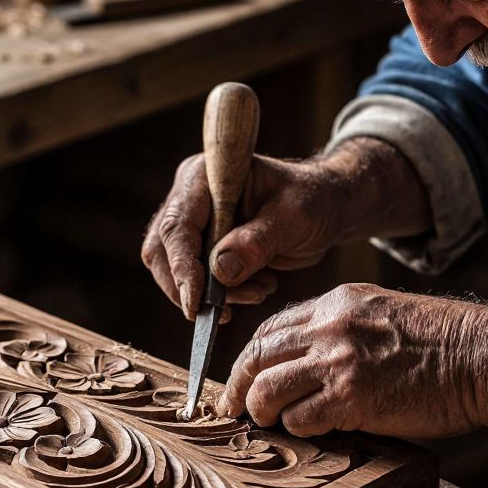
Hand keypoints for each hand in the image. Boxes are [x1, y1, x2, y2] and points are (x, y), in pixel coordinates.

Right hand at [140, 138, 427, 319]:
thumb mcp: (294, 218)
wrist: (325, 207)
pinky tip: (255, 287)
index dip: (183, 267)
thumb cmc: (312, 200)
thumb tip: (219, 271)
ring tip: (257, 291)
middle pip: (162, 251)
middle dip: (191, 287)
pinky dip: (220, 295)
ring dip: (209, 295)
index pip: (178, 226)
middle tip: (227, 310)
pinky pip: (193, 280)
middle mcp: (190, 196)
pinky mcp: (201, 246)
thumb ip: (258, 242)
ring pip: (173, 270)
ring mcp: (193, 222)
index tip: (196, 303)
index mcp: (206, 177)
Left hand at [217, 284, 487, 447]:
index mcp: (337, 303)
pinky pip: (299, 418)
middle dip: (237, 385)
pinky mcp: (351, 398)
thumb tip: (311, 359)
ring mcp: (338, 361)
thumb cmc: (446, 343)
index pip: (271, 329)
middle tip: (231, 407)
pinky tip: (308, 433)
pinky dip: (296, 429)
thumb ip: (345, 328)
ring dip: (260, 411)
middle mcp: (329, 327)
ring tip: (265, 424)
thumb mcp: (386, 313)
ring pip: (266, 389)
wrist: (484, 357)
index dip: (251, 357)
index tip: (245, 377)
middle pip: (256, 356)